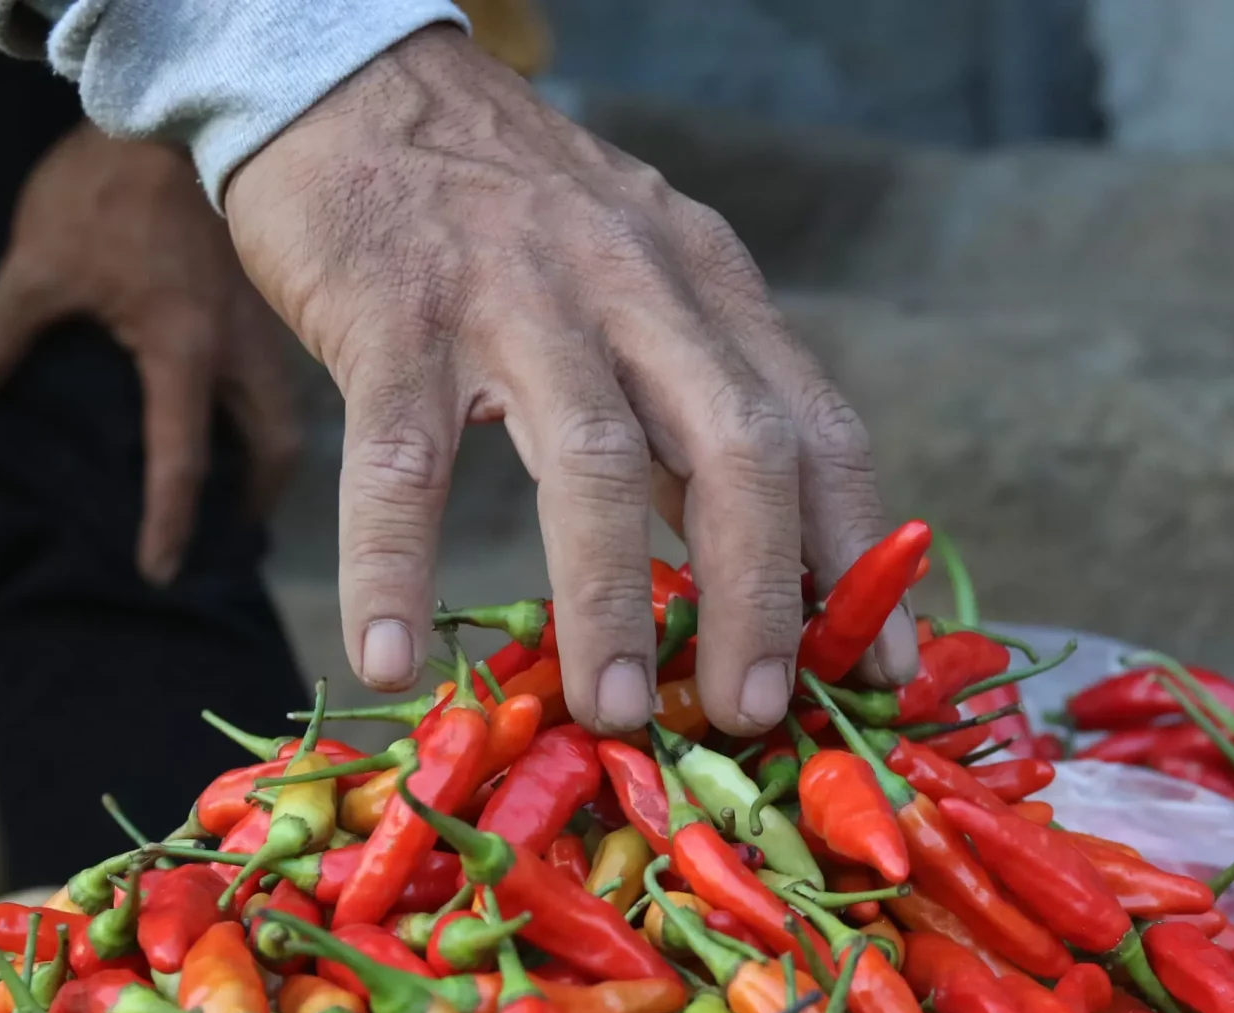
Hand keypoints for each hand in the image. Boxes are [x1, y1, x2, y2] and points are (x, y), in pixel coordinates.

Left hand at [0, 126, 299, 584]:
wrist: (166, 114)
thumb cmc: (103, 189)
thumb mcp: (37, 262)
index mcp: (184, 350)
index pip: (182, 460)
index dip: (171, 523)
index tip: (161, 570)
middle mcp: (239, 346)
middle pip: (274, 445)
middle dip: (259, 495)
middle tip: (237, 528)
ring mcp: (264, 317)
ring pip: (289, 406)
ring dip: (271, 450)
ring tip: (249, 477)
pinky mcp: (267, 292)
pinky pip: (279, 365)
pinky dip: (266, 399)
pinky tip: (240, 401)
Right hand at [220, 25, 916, 734]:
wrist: (355, 79)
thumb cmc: (501, 212)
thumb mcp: (637, 275)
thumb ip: (694, 396)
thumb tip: (757, 563)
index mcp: (704, 281)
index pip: (816, 424)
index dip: (857, 553)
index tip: (878, 667)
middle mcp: (631, 280)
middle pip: (735, 448)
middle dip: (760, 594)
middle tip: (755, 711)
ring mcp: (511, 295)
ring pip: (590, 460)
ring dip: (610, 600)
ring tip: (615, 710)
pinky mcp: (391, 314)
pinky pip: (399, 461)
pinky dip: (393, 568)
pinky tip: (389, 656)